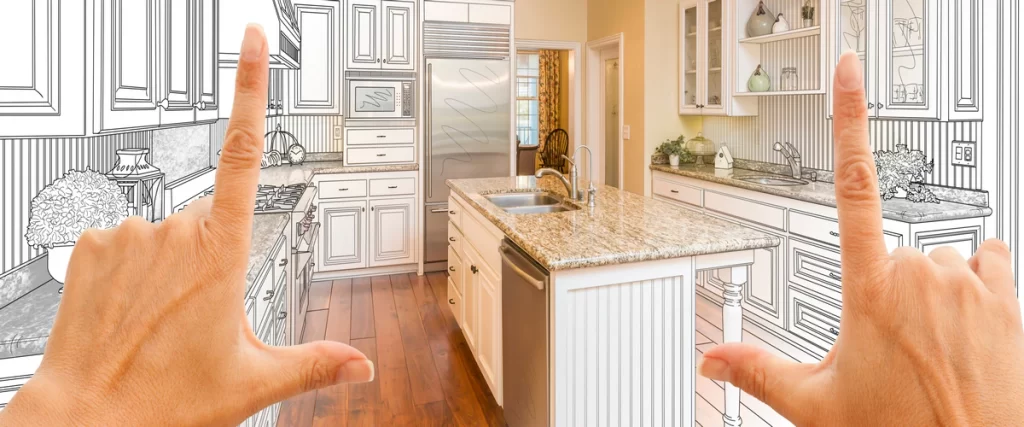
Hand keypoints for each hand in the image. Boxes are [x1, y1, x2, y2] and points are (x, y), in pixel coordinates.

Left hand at [0, 25, 372, 426]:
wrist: (84, 417)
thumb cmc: (164, 399)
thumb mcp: (255, 381)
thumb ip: (314, 362)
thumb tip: (362, 367)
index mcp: (222, 252)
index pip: (244, 153)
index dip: (250, 89)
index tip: (250, 42)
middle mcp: (175, 230)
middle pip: (211, 219)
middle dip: (213, 254)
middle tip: (201, 315)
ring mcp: (130, 234)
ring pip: (169, 232)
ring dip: (172, 265)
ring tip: (162, 320)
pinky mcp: (93, 244)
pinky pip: (128, 240)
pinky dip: (134, 267)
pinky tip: (131, 308)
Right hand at [698, 52, 1023, 424]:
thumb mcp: (817, 404)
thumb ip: (759, 371)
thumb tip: (712, 361)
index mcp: (869, 289)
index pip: (851, 185)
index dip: (849, 119)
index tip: (851, 73)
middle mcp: (923, 273)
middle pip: (894, 251)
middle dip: (888, 288)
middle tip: (889, 344)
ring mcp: (970, 282)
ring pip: (941, 259)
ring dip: (933, 289)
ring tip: (930, 342)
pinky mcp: (1008, 296)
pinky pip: (990, 261)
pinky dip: (977, 282)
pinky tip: (969, 321)